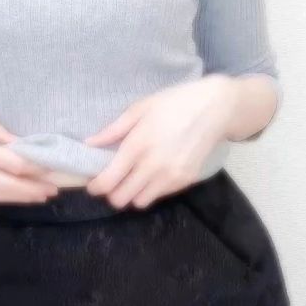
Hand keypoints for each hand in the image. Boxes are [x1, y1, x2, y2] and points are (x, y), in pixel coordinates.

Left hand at [82, 75, 237, 208]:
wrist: (216, 108)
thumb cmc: (174, 103)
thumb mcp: (140, 108)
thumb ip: (113, 129)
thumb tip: (89, 144)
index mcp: (137, 145)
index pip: (108, 181)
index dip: (95, 187)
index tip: (93, 183)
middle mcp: (153, 166)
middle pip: (120, 199)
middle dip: (111, 193)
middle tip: (112, 180)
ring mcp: (171, 176)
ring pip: (139, 202)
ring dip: (131, 194)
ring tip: (132, 178)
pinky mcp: (185, 180)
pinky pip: (159, 196)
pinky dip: (150, 190)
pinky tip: (152, 173)